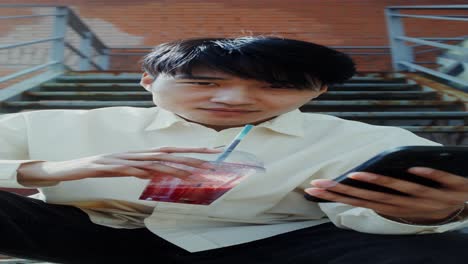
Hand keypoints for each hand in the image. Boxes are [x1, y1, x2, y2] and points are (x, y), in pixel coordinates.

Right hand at [17, 147, 221, 185]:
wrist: (73, 167)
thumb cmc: (102, 168)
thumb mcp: (127, 170)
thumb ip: (142, 170)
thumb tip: (156, 174)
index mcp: (142, 155)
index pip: (172, 151)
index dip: (192, 151)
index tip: (212, 153)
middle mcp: (136, 153)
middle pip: (168, 154)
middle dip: (191, 157)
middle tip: (212, 162)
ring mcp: (123, 158)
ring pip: (152, 162)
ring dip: (173, 168)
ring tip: (191, 174)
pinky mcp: (109, 166)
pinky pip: (127, 169)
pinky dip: (140, 171)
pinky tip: (150, 174)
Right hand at [305, 167, 467, 224]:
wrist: (465, 204)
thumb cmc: (428, 200)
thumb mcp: (402, 200)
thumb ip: (382, 190)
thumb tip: (356, 178)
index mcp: (393, 208)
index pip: (360, 201)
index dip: (336, 196)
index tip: (314, 189)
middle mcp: (405, 206)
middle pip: (370, 198)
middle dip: (342, 192)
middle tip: (318, 185)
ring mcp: (426, 198)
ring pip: (398, 191)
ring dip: (375, 183)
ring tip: (354, 175)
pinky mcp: (449, 189)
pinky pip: (437, 182)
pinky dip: (425, 175)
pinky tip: (411, 168)